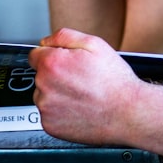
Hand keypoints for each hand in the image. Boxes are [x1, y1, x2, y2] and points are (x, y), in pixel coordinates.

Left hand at [28, 28, 143, 144]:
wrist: (127, 113)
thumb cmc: (114, 80)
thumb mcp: (94, 44)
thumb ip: (63, 36)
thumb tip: (45, 41)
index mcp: (52, 63)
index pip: (35, 55)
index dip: (52, 56)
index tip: (66, 63)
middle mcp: (44, 86)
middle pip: (41, 75)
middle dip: (56, 75)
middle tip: (81, 79)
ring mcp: (46, 108)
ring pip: (44, 95)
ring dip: (57, 94)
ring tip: (82, 95)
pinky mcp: (50, 126)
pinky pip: (49, 113)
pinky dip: (61, 111)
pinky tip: (79, 108)